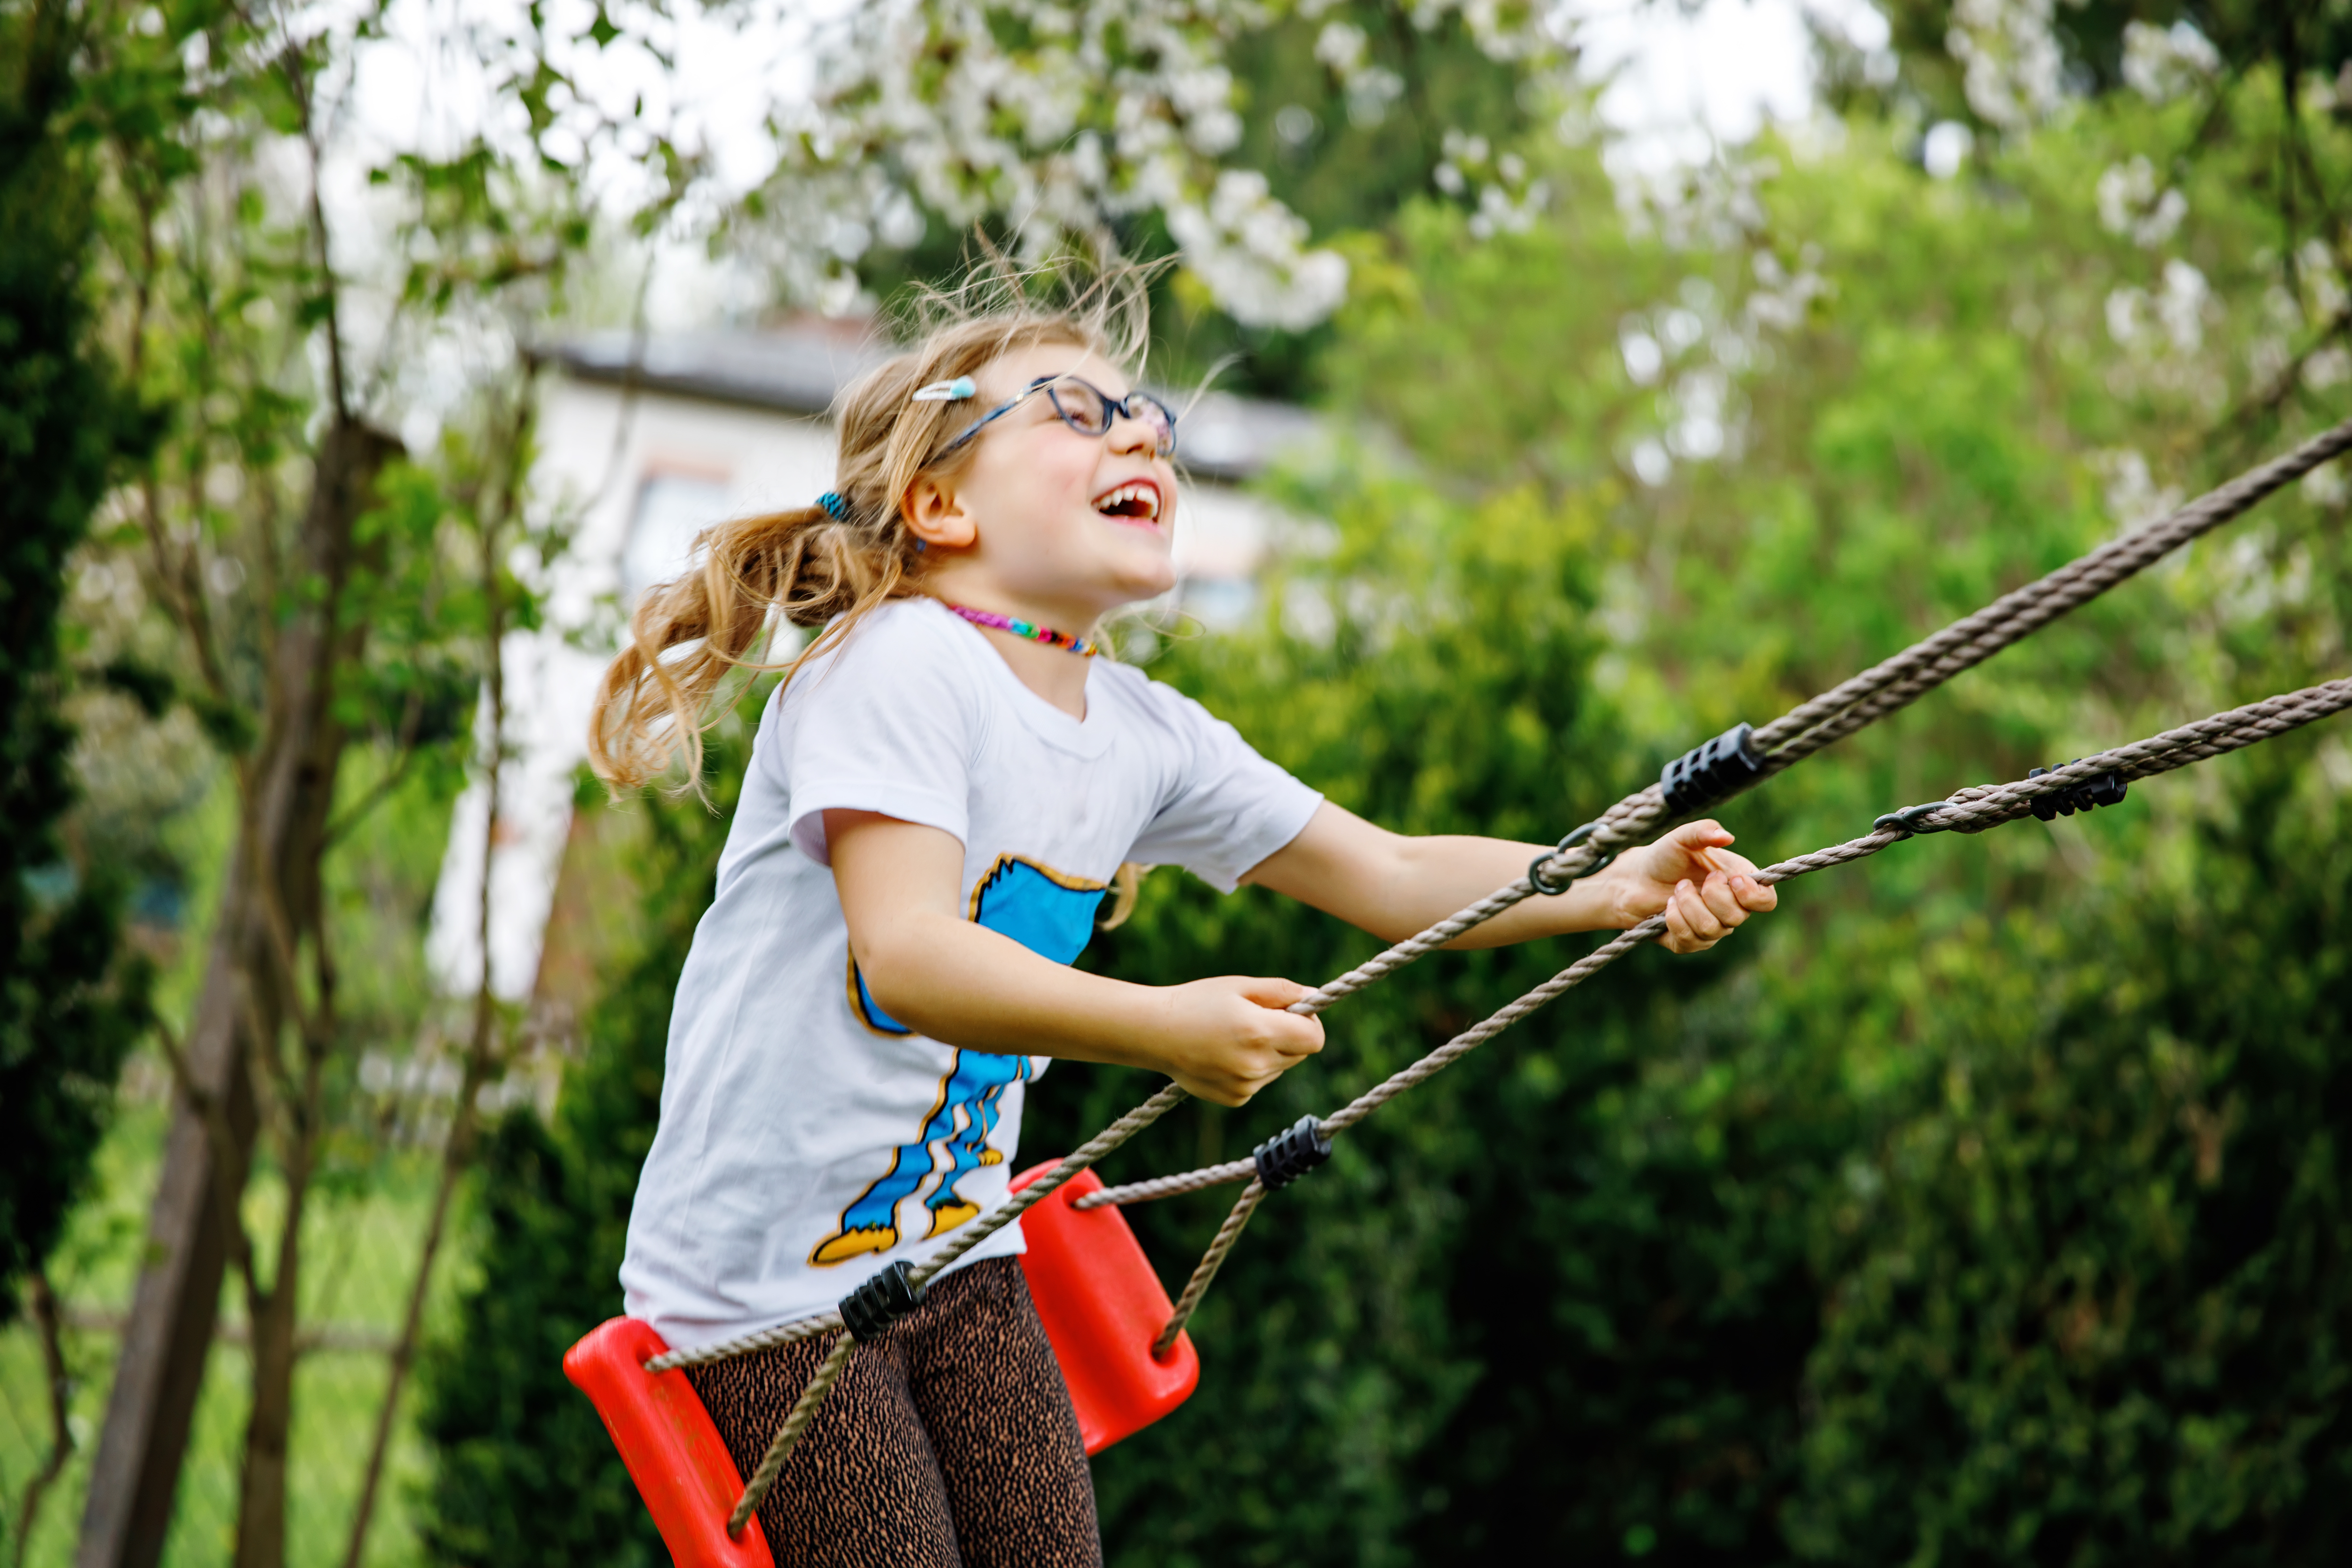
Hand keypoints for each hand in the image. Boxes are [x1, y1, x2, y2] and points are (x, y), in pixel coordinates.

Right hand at [1144, 976, 1325, 1105]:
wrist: (1154, 1033)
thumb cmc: (1197, 1002)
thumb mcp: (1239, 986)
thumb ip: (1281, 991)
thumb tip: (1314, 996)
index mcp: (1260, 1031)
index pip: (1314, 1039)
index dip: (1310, 1023)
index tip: (1295, 1013)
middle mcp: (1256, 1064)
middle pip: (1300, 1053)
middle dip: (1290, 1035)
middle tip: (1259, 1020)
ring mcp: (1245, 1085)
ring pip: (1280, 1068)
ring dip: (1270, 1052)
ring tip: (1235, 1037)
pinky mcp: (1236, 1098)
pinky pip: (1260, 1081)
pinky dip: (1252, 1068)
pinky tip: (1224, 1054)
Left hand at [1601, 820, 1777, 953]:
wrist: (1636, 878)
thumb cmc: (1665, 856)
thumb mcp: (1682, 837)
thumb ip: (1703, 831)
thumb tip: (1726, 836)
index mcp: (1739, 883)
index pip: (1766, 901)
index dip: (1753, 895)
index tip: (1729, 878)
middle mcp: (1730, 909)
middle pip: (1738, 917)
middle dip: (1711, 895)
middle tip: (1692, 879)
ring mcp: (1712, 929)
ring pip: (1712, 929)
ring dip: (1688, 904)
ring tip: (1676, 889)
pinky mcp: (1690, 943)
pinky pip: (1689, 940)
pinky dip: (1674, 919)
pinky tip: (1667, 906)